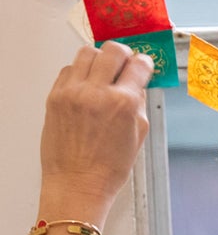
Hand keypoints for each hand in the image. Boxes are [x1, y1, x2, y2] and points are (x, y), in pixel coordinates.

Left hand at [39, 41, 153, 222]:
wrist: (78, 183)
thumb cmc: (107, 169)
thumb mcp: (137, 137)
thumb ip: (138, 106)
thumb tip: (137, 86)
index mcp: (123, 104)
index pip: (138, 66)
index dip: (145, 63)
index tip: (144, 64)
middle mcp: (97, 93)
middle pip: (112, 50)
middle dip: (123, 54)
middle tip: (125, 61)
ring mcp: (73, 92)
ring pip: (87, 52)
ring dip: (99, 58)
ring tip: (102, 70)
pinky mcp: (55, 96)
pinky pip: (69, 69)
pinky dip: (80, 72)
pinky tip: (86, 84)